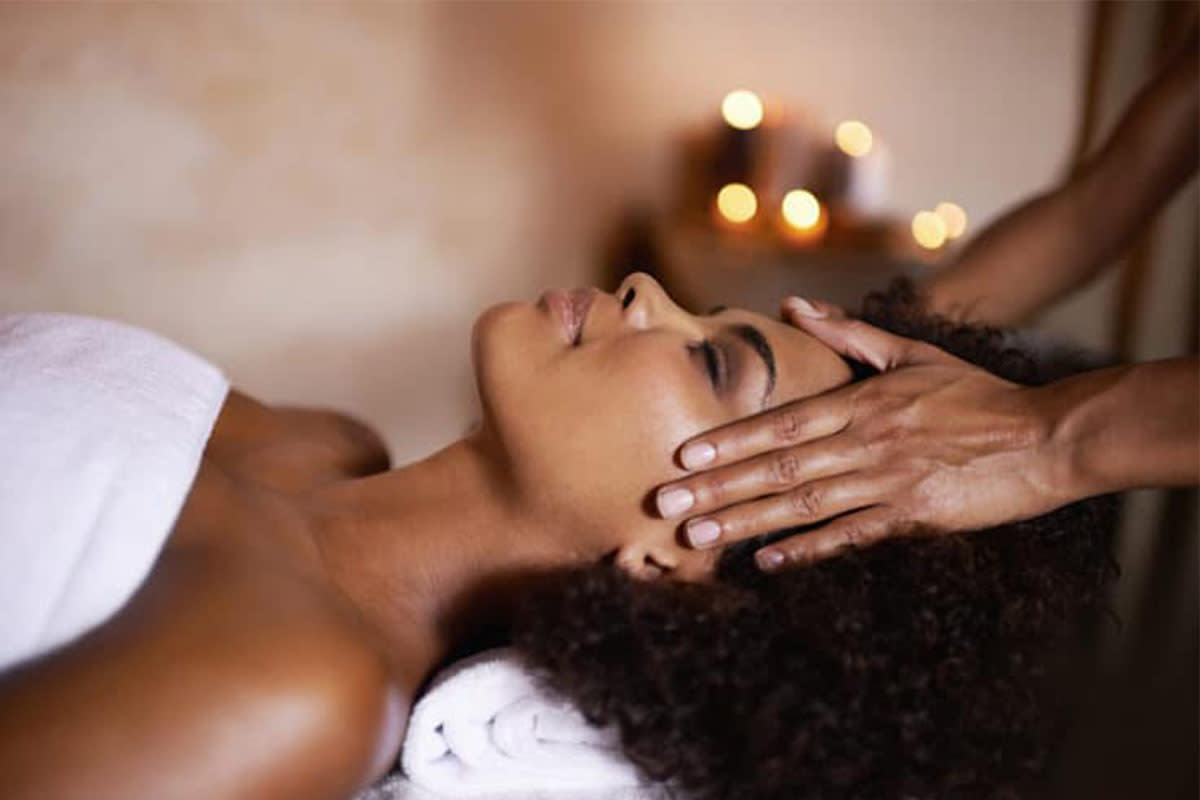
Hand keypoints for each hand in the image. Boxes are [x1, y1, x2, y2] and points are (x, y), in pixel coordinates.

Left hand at [655, 297, 1070, 570]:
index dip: (729, 439)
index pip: (781, 421)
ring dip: (747, 521)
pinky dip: (809, 549)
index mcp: (862, 402)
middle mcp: (865, 442)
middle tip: (667, 503)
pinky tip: (769, 561)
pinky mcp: (913, 516)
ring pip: (803, 503)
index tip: (685, 454)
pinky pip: (851, 535)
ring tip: (698, 535)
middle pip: (778, 466)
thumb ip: (852, 335)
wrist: (1046, 437)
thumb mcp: (915, 354)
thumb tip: (797, 307)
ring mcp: (887, 481)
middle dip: (718, 486)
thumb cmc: (977, 395)